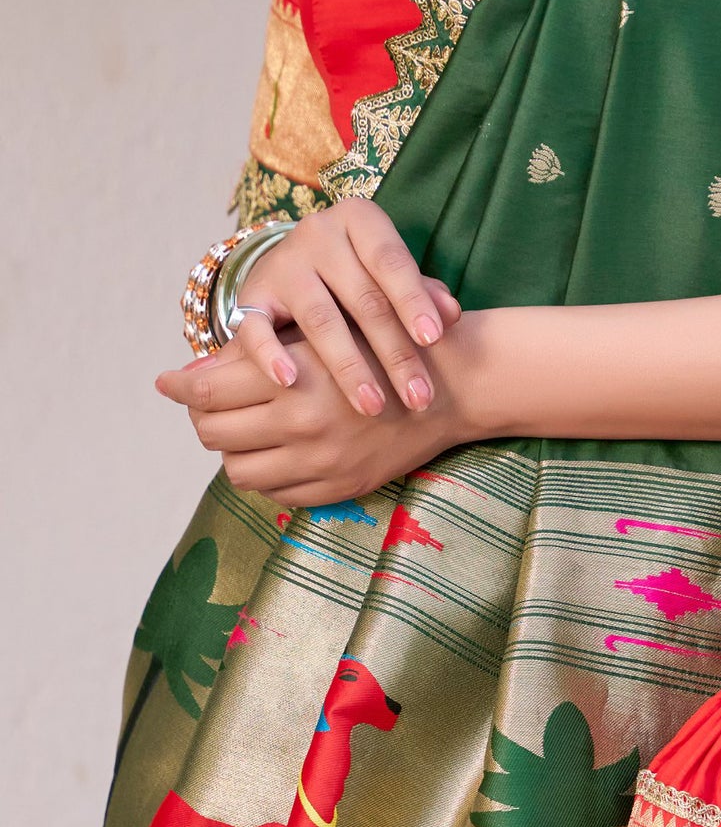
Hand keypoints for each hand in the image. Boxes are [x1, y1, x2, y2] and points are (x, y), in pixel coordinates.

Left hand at [155, 324, 474, 505]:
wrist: (447, 387)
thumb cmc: (381, 345)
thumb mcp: (319, 333)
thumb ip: (256, 353)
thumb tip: (192, 377)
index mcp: (293, 376)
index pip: (207, 392)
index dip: (179, 387)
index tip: (168, 382)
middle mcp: (301, 423)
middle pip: (213, 433)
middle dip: (203, 418)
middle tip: (210, 405)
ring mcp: (320, 462)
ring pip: (238, 470)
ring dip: (232, 449)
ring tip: (245, 430)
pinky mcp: (337, 488)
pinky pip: (276, 493)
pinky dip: (266, 473)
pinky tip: (277, 451)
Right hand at [234, 197, 461, 415]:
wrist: (294, 269)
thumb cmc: (361, 276)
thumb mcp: (392, 276)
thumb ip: (422, 292)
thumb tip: (452, 314)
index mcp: (359, 220)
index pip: (390, 260)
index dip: (413, 300)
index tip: (434, 340)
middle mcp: (317, 234)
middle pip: (362, 298)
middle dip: (395, 353)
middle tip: (419, 397)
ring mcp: (281, 264)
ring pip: (319, 319)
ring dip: (349, 367)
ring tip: (373, 407)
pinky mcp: (250, 296)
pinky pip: (255, 327)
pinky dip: (270, 354)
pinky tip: (289, 382)